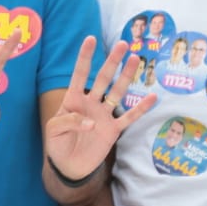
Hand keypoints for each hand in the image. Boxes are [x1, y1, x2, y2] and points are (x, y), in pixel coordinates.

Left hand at [45, 38, 156, 180]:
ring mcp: (104, 115)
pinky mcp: (114, 130)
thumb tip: (92, 122)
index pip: (80, 74)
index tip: (90, 38)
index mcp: (73, 100)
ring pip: (117, 92)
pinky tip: (152, 97)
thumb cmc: (57, 144)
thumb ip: (69, 121)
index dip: (85, 57)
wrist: (69, 167)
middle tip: (122, 43)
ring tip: (135, 58)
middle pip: (103, 78)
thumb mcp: (54, 131)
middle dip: (112, 61)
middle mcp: (90, 103)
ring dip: (126, 76)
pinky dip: (140, 108)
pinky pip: (129, 117)